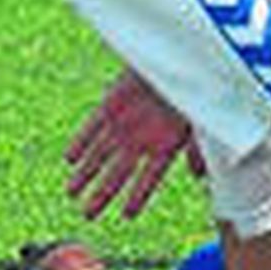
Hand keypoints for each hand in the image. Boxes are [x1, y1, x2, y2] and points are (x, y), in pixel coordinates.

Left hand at [65, 68, 203, 219]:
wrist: (173, 54)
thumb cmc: (191, 86)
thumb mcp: (199, 119)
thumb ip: (197, 147)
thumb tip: (200, 176)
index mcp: (165, 144)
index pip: (150, 178)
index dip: (139, 196)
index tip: (127, 215)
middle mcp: (141, 138)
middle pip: (118, 172)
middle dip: (102, 193)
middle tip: (87, 213)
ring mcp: (124, 123)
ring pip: (100, 154)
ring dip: (85, 173)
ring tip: (71, 192)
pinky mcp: (110, 104)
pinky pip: (91, 128)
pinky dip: (81, 143)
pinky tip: (69, 159)